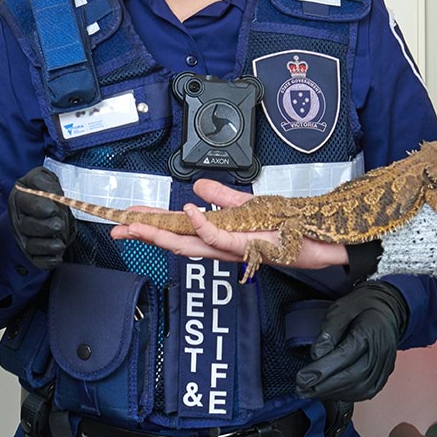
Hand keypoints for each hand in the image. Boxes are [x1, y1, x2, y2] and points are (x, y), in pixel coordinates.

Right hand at [9, 167, 74, 269]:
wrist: (45, 208)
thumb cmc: (44, 192)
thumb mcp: (42, 178)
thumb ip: (44, 181)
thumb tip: (52, 193)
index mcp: (19, 198)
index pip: (25, 203)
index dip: (38, 207)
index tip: (53, 209)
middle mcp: (18, 220)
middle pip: (26, 227)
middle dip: (45, 227)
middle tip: (59, 225)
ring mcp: (23, 237)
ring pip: (30, 245)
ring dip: (46, 246)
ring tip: (60, 243)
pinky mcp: (32, 252)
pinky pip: (37, 260)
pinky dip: (47, 261)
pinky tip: (58, 258)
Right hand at [110, 179, 348, 269]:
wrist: (319, 238)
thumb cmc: (287, 225)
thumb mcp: (248, 205)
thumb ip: (221, 197)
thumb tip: (196, 188)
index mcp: (217, 234)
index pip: (176, 229)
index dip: (149, 223)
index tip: (125, 217)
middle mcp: (221, 245)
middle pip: (174, 241)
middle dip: (144, 234)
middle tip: (117, 228)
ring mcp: (233, 248)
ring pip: (189, 244)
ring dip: (161, 234)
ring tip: (137, 224)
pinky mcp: (249, 246)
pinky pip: (220, 237)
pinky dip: (202, 224)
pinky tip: (187, 212)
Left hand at [296, 281, 407, 401]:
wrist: (386, 309)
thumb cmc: (362, 306)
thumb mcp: (342, 307)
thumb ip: (330, 329)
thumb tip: (318, 354)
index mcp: (372, 331)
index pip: (346, 355)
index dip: (323, 369)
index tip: (302, 377)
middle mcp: (382, 352)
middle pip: (355, 377)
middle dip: (325, 386)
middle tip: (302, 388)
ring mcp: (385, 366)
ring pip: (360, 388)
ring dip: (334, 393)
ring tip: (310, 391)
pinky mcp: (383, 376)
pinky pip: (366, 392)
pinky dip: (345, 395)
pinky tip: (329, 392)